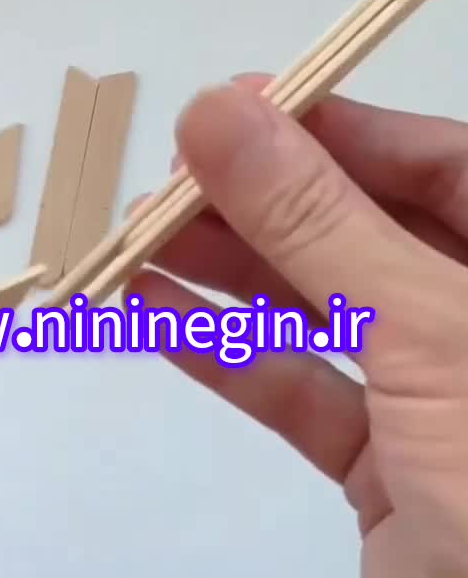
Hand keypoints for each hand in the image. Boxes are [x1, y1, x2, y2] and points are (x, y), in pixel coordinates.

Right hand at [134, 75, 467, 577]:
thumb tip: (219, 109)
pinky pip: (300, 391)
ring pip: (323, 309)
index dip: (338, 128)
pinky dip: (228, 354)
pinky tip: (155, 316)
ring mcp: (435, 399)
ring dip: (230, 273)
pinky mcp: (384, 473)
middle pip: (366, 231)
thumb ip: (316, 218)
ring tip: (139, 240)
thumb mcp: (423, 329)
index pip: (440, 163)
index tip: (236, 105)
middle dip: (266, 202)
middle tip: (168, 180)